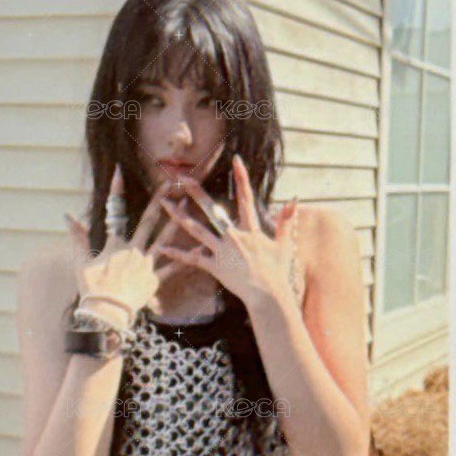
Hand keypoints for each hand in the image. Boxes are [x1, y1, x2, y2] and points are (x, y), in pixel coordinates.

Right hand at [64, 165, 185, 323]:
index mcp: (116, 244)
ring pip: (165, 239)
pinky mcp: (155, 279)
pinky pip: (174, 268)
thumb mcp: (80, 261)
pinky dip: (187, 258)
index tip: (120, 171)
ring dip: (177, 222)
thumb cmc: (91, 289)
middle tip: (171, 183)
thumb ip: (77, 237)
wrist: (105, 313)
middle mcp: (134, 250)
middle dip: (159, 201)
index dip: (116, 191)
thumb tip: (66, 215)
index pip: (114, 211)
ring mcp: (146, 264)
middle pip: (148, 221)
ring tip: (188, 206)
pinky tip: (201, 248)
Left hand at [156, 153, 298, 308]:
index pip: (246, 198)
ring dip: (178, 216)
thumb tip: (293, 200)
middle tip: (183, 178)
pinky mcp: (214, 267)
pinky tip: (161, 247)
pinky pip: (192, 259)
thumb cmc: (277, 272)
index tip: (236, 160)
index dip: (242, 178)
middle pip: (211, 210)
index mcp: (250, 230)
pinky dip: (177, 253)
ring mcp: (222, 251)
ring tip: (165, 204)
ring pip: (196, 230)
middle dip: (196, 192)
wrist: (267, 295)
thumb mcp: (284, 245)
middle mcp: (233, 236)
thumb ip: (286, 221)